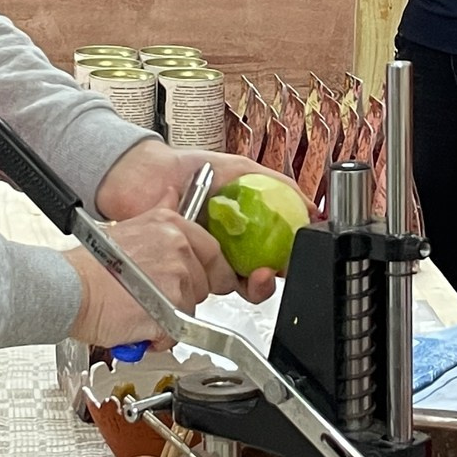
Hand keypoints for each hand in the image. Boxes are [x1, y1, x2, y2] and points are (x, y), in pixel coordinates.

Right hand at [67, 208, 236, 346]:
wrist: (68, 289)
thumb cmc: (90, 265)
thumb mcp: (130, 226)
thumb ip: (161, 213)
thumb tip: (173, 195)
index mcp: (172, 225)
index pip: (214, 252)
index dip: (209, 272)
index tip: (201, 281)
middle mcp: (178, 248)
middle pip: (204, 284)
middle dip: (183, 296)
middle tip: (153, 297)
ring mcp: (177, 278)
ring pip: (190, 310)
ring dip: (169, 317)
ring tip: (139, 309)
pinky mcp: (171, 310)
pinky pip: (176, 332)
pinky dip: (159, 336)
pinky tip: (138, 325)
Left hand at [93, 140, 293, 300]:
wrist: (145, 176)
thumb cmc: (188, 169)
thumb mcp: (241, 169)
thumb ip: (278, 186)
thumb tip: (310, 207)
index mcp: (246, 229)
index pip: (274, 254)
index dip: (286, 262)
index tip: (291, 261)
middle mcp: (228, 248)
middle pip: (257, 277)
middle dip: (267, 281)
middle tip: (268, 273)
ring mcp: (206, 261)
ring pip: (235, 286)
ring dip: (250, 286)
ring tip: (253, 276)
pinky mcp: (184, 270)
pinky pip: (203, 287)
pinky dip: (215, 285)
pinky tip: (222, 273)